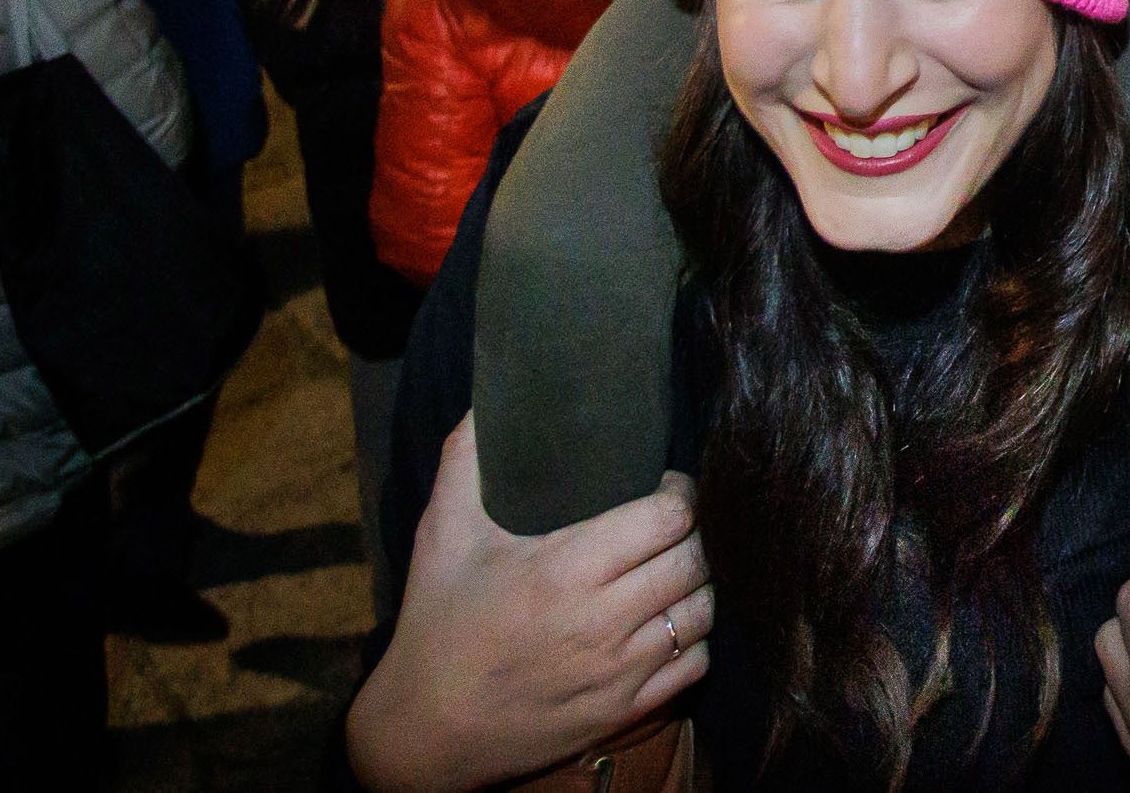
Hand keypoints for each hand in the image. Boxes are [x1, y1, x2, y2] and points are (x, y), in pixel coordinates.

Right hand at [346, 417, 710, 792]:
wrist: (426, 730)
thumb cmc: (438, 624)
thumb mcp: (442, 535)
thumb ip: (466, 459)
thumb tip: (486, 399)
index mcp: (566, 568)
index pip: (669, 516)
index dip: (681, 492)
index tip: (668, 484)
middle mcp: (603, 621)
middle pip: (695, 560)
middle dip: (696, 533)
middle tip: (677, 523)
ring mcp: (619, 672)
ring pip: (703, 612)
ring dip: (700, 584)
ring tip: (680, 566)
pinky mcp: (625, 711)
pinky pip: (694, 666)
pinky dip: (695, 639)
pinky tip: (673, 620)